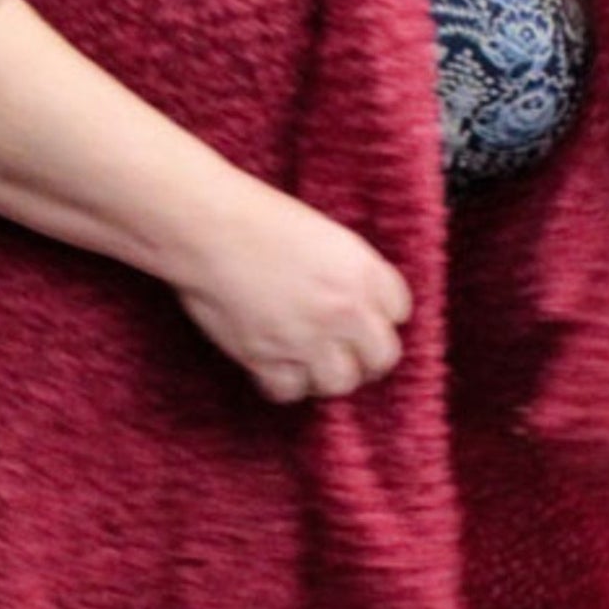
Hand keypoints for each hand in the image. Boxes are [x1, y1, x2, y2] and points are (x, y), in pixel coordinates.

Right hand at [173, 181, 413, 403]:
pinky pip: (291, 391)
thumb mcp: (323, 234)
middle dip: (366, 356)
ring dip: (327, 374)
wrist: (208, 228)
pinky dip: (284, 382)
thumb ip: (349, 272)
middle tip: (347, 352)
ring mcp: (308, 339)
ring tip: (310, 360)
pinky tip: (275, 365)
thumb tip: (357, 302)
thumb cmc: (257, 217)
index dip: (380, 315)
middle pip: (382, 357)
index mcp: (363, 272)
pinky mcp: (268, 359)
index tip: (365, 318)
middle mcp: (344, 310)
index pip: (400, 311)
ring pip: (340, 382)